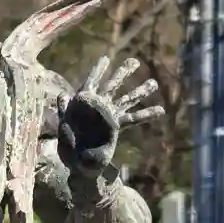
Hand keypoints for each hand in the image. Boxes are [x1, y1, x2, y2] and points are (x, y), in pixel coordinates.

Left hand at [61, 54, 162, 169]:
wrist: (78, 163)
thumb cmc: (68, 145)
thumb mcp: (62, 125)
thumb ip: (63, 110)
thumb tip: (62, 95)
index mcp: (84, 103)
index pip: (92, 82)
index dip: (98, 71)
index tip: (106, 59)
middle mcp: (100, 106)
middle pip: (113, 86)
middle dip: (123, 73)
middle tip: (135, 61)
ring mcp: (110, 116)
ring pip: (127, 100)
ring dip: (140, 91)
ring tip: (154, 83)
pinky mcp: (117, 127)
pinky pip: (134, 119)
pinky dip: (147, 114)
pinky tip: (161, 110)